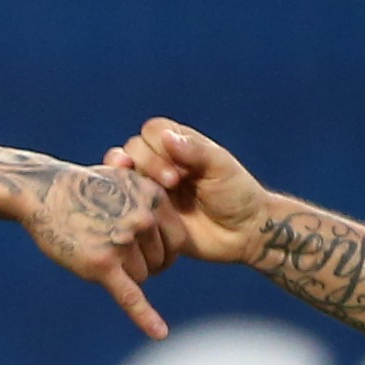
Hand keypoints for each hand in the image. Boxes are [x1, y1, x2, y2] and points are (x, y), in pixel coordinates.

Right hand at [22, 160, 173, 338]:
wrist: (43, 193)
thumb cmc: (83, 189)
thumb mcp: (126, 182)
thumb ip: (151, 201)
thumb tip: (173, 221)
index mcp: (154, 198)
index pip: (178, 242)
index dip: (164, 252)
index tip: (149, 254)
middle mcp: (143, 219)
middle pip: (159, 262)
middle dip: (140, 262)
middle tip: (112, 248)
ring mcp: (123, 241)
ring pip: (141, 277)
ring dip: (122, 274)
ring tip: (97, 250)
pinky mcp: (101, 264)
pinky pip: (130, 297)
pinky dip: (146, 318)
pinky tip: (160, 334)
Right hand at [113, 119, 276, 267]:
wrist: (243, 234)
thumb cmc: (238, 195)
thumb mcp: (221, 168)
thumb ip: (195, 151)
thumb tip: (166, 136)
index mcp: (179, 146)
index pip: (153, 131)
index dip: (157, 144)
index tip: (179, 168)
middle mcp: (161, 163)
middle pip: (133, 149)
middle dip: (146, 162)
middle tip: (172, 183)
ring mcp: (152, 187)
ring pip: (122, 173)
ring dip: (126, 178)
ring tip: (138, 190)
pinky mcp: (147, 212)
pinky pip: (124, 202)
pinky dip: (123, 201)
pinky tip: (136, 209)